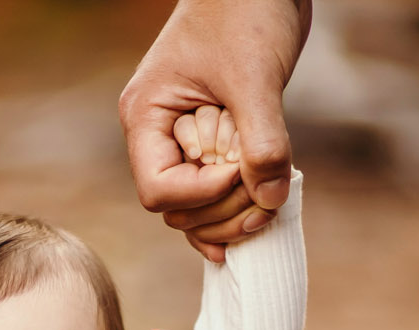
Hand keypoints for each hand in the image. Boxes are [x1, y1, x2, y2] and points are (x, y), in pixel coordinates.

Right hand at [120, 0, 307, 262]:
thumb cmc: (244, 12)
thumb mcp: (254, 78)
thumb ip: (262, 140)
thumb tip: (269, 200)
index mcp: (148, 116)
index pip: (158, 189)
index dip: (201, 194)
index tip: (240, 173)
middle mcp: (161, 136)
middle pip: (178, 210)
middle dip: (221, 212)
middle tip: (265, 198)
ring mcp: (188, 142)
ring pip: (197, 210)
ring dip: (233, 216)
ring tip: (271, 202)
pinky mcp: (217, 144)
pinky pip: (216, 195)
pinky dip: (236, 211)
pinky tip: (259, 220)